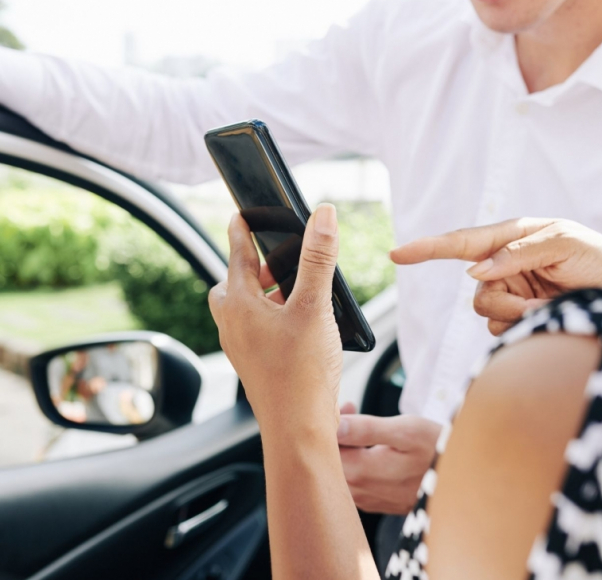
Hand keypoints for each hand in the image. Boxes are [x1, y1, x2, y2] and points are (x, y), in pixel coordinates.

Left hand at [209, 206, 342, 431]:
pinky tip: (300, 325)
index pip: (236, 256)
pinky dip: (271, 318)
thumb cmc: (301, 373)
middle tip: (276, 261)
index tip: (239, 216)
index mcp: (240, 306)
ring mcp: (242, 348)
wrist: (297, 432)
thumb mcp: (314, 306)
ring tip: (295, 291)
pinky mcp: (256, 365)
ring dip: (263, 295)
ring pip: (243, 309)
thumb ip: (318, 258)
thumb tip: (322, 216)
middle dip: (252, 268)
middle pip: (233, 285)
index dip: (241, 231)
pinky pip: (255, 330)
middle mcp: (234, 326)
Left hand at [337, 414, 441, 514]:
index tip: (346, 405)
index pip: (327, 450)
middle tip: (351, 406)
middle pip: (331, 462)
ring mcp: (370, 500)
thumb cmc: (435, 448)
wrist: (463, 477)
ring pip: (340, 472)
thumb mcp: (405, 430)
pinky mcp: (378, 503)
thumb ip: (366, 429)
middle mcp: (362, 492)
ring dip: (344, 445)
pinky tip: (367, 444)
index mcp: (364, 472)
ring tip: (358, 418)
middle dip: (336, 431)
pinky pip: (353, 482)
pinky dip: (354, 459)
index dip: (330, 424)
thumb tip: (335, 426)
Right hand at [392, 218, 601, 335]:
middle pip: (477, 293)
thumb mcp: (563, 244)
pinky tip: (546, 320)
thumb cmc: (598, 257)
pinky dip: (522, 330)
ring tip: (550, 310)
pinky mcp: (522, 316)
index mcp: (512, 238)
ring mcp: (513, 292)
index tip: (397, 254)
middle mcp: (506, 265)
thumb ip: (518, 253)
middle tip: (537, 305)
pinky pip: (503, 331)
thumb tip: (475, 270)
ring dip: (517, 318)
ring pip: (488, 316)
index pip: (461, 244)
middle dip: (504, 304)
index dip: (427, 249)